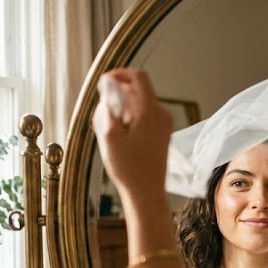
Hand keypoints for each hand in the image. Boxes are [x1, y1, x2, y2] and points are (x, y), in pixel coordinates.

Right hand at [91, 69, 172, 197]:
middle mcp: (161, 114)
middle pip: (138, 90)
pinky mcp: (162, 134)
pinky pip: (144, 117)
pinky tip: (121, 139)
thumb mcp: (109, 135)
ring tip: (111, 131)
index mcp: (150, 111)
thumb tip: (107, 88)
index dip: (120, 74)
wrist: (146, 193)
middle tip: (104, 115)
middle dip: (118, 96)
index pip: (138, 76)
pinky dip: (130, 120)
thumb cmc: (128, 168)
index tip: (105, 82)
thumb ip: (108, 107)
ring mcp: (164, 125)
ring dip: (123, 110)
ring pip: (140, 104)